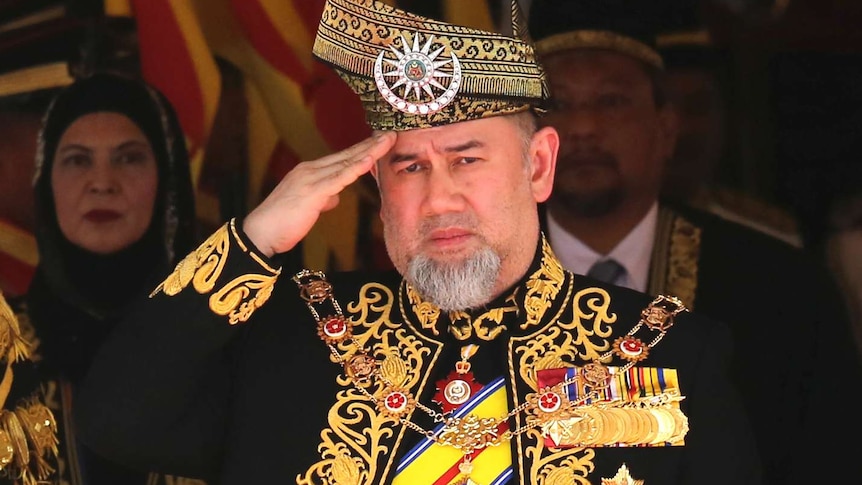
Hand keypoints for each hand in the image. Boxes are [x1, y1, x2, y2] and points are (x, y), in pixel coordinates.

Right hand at [243, 132, 395, 256]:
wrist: (260, 233)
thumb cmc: (282, 222)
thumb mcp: (308, 206)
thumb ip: (323, 198)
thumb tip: (335, 197)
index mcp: (309, 172)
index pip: (341, 158)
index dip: (362, 150)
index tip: (379, 142)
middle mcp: (310, 170)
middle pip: (347, 155)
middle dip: (370, 144)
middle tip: (391, 134)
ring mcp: (311, 179)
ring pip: (346, 162)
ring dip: (369, 151)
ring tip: (387, 141)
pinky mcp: (312, 192)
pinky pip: (339, 178)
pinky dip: (355, 168)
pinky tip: (368, 159)